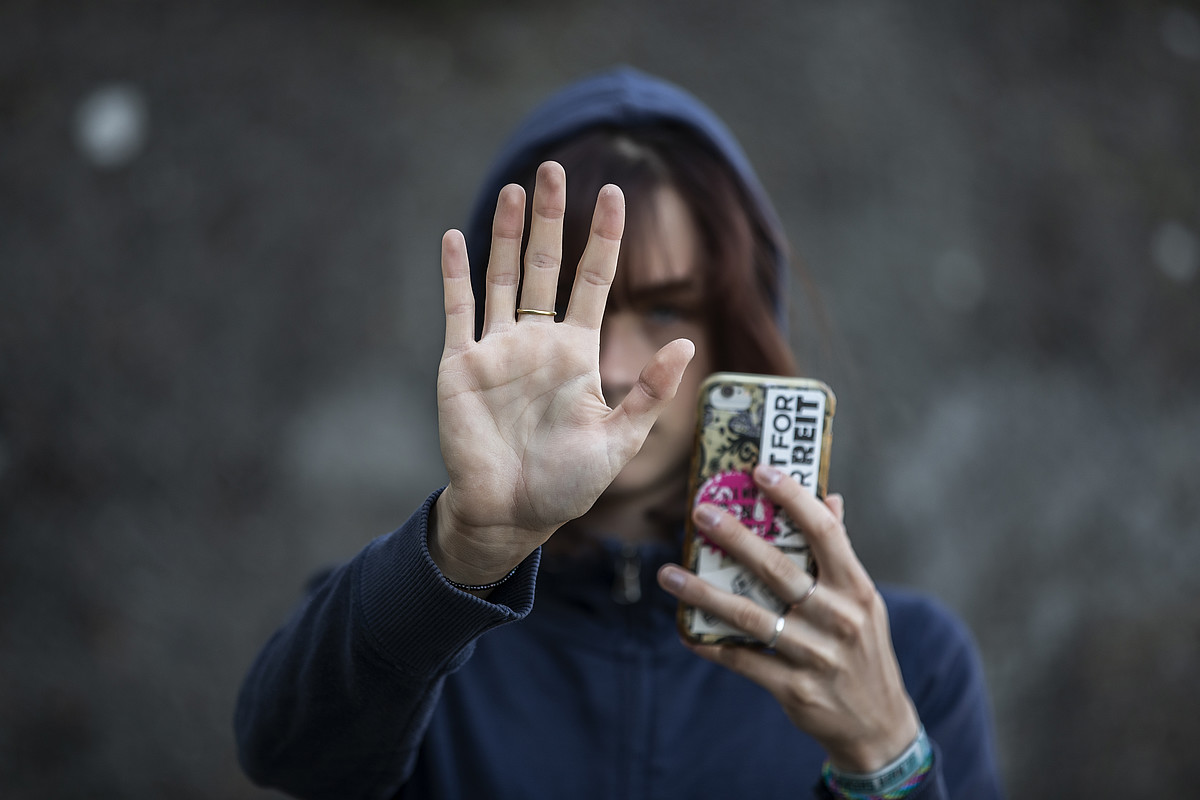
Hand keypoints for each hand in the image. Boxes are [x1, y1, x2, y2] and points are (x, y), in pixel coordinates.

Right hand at [432, 162, 694, 586]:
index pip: (593, 280)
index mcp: (577, 352)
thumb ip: (648, 391)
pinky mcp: (461, 364)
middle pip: (546, 265)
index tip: (614, 193)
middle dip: (551, 218)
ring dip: (507, 234)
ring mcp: (498, 349)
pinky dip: (456, 274)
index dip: (603, 238)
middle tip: (551, 168)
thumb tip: (687, 343)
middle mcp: (538, 341)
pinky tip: (457, 236)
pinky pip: (458, 310)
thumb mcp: (619, 439)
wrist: (510, 513)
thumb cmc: (567, 482)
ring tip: (515, 190)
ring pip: (502, 276)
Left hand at [657, 464, 918, 771]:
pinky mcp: (795, 688)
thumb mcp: (863, 601)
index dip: (793, 498)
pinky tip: (685, 631)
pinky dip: (712, 646)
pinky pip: (743, 661)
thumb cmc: (863, 649)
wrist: (879, 725)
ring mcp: (816, 655)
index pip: (825, 532)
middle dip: (736, 537)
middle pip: (778, 569)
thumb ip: (841, 553)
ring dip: (704, 594)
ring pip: (750, 616)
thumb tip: (830, 498)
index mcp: (856, 588)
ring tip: (669, 574)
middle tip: (701, 513)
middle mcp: (838, 618)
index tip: (761, 471)